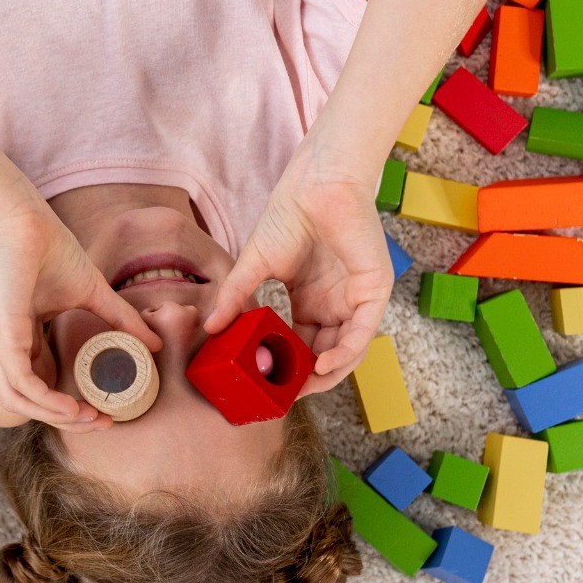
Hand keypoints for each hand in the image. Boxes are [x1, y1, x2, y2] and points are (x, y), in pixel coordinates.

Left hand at [0, 197, 162, 423]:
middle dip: (65, 420)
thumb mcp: (92, 292)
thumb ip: (119, 319)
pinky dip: (45, 400)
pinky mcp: (0, 333)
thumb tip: (156, 342)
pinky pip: (19, 382)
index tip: (103, 410)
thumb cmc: (50, 248)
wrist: (24, 216)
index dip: (68, 406)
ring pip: (18, 401)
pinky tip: (71, 406)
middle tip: (101, 422)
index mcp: (16, 337)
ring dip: (55, 417)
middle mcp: (0, 345)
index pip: (36, 387)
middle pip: (25, 403)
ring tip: (89, 417)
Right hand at [203, 157, 391, 395]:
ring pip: (347, 350)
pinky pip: (363, 332)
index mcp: (311, 302)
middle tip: (285, 395)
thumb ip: (234, 298)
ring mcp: (356, 299)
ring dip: (327, 373)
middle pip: (325, 354)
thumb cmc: (287, 218)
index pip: (301, 345)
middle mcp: (335, 305)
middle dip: (307, 378)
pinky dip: (345, 354)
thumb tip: (209, 328)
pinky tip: (323, 366)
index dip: (287, 367)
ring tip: (303, 387)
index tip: (268, 386)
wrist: (314, 187)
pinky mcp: (373, 291)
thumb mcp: (253, 267)